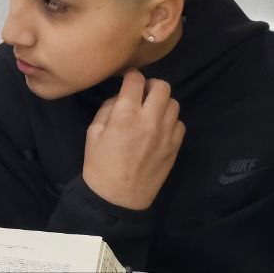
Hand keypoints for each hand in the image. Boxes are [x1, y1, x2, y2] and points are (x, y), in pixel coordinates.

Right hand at [81, 70, 184, 210]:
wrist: (117, 198)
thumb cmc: (99, 165)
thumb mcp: (93, 133)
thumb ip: (107, 109)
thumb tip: (120, 97)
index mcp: (125, 114)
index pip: (136, 80)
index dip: (131, 76)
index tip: (128, 80)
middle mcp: (150, 120)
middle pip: (162, 87)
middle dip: (151, 85)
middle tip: (142, 95)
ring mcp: (166, 134)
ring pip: (174, 103)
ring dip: (162, 103)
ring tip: (152, 112)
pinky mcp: (175, 147)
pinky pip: (180, 124)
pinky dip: (170, 121)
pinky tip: (159, 129)